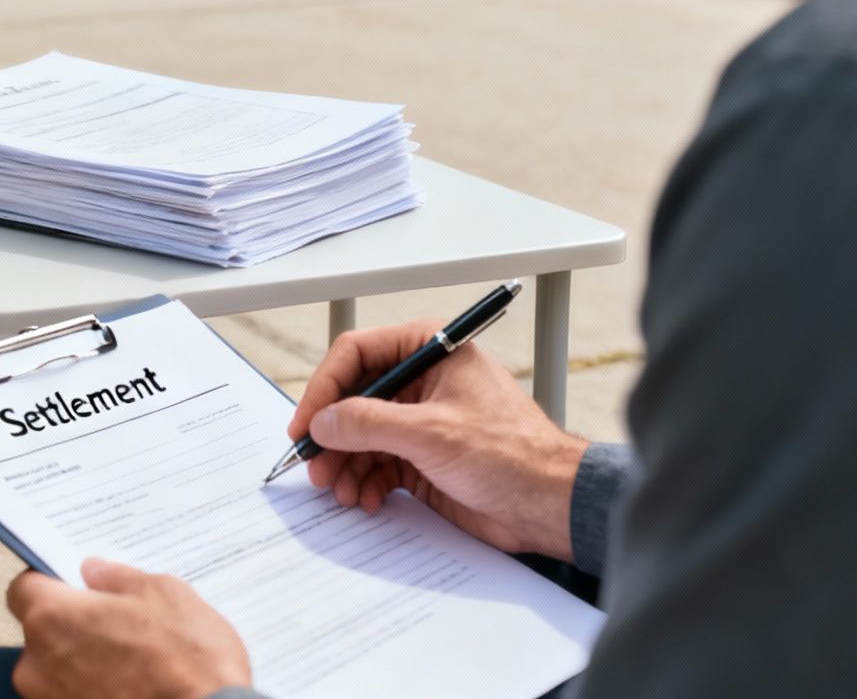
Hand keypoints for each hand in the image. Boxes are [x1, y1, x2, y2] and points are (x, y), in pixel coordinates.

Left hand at [7, 559, 250, 698]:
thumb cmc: (188, 663)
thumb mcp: (162, 594)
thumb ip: (117, 579)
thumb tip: (95, 572)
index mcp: (52, 617)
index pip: (24, 589)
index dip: (49, 583)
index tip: (74, 585)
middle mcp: (38, 664)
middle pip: (40, 632)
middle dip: (71, 625)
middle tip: (115, 624)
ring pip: (56, 670)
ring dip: (82, 662)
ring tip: (130, 661)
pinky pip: (71, 698)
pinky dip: (92, 692)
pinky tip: (130, 687)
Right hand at [286, 319, 587, 560]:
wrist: (550, 505)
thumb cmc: (514, 454)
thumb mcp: (431, 432)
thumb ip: (368, 423)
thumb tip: (322, 422)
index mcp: (429, 351)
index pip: (356, 355)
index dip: (324, 389)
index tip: (306, 424)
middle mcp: (421, 381)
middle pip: (353, 399)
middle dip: (332, 436)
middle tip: (315, 467)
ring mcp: (421, 420)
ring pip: (361, 436)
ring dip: (345, 464)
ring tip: (340, 491)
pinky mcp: (423, 457)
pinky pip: (377, 464)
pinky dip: (365, 482)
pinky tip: (365, 499)